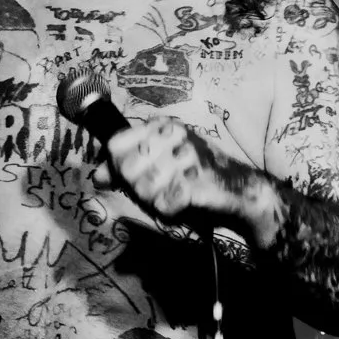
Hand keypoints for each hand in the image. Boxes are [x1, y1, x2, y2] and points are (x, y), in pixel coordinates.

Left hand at [94, 116, 253, 226]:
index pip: (115, 146)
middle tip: (164, 190)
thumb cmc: (196, 177)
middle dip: (139, 189)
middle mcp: (173, 135)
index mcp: (161, 126)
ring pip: (143, 190)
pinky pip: (163, 205)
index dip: (118, 168)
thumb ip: (126, 168)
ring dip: (157, 202)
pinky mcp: (196, 180)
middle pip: (126, 170)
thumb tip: (97, 176)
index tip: (136, 178)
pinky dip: (172, 212)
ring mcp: (185, 156)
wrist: (241, 190)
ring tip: (177, 196)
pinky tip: (186, 204)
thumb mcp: (160, 164)